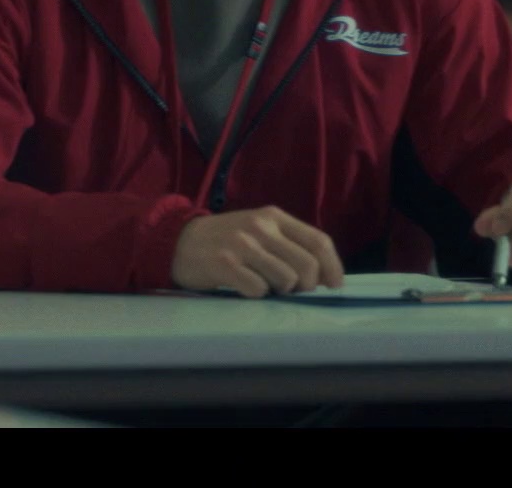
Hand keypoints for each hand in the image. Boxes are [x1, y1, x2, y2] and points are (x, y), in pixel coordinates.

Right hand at [171, 207, 343, 296]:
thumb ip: (289, 245)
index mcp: (273, 216)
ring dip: (280, 291)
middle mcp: (260, 227)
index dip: (332, 267)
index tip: (334, 285)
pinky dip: (256, 294)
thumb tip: (324, 276)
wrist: (177, 241)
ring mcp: (242, 244)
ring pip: (286, 280)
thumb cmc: (225, 240)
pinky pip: (258, 290)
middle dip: (306, 286)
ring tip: (264, 285)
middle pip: (306, 265)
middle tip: (292, 290)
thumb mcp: (258, 230)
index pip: (318, 241)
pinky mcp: (225, 264)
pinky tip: (244, 286)